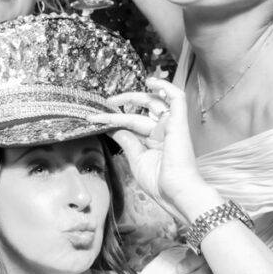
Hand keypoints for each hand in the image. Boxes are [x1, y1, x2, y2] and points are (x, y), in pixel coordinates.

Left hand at [87, 78, 206, 215]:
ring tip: (115, 99)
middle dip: (123, 102)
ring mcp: (172, 125)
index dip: (112, 118)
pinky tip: (152, 81)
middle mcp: (163, 129)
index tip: (93, 119)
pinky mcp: (179, 122)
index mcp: (154, 138)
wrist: (175, 192)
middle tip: (105, 103)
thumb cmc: (159, 182)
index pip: (131, 121)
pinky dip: (166, 87)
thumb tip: (112, 128)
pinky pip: (177, 98)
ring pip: (154, 101)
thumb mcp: (136, 158)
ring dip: (134, 97)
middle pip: (142, 108)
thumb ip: (126, 140)